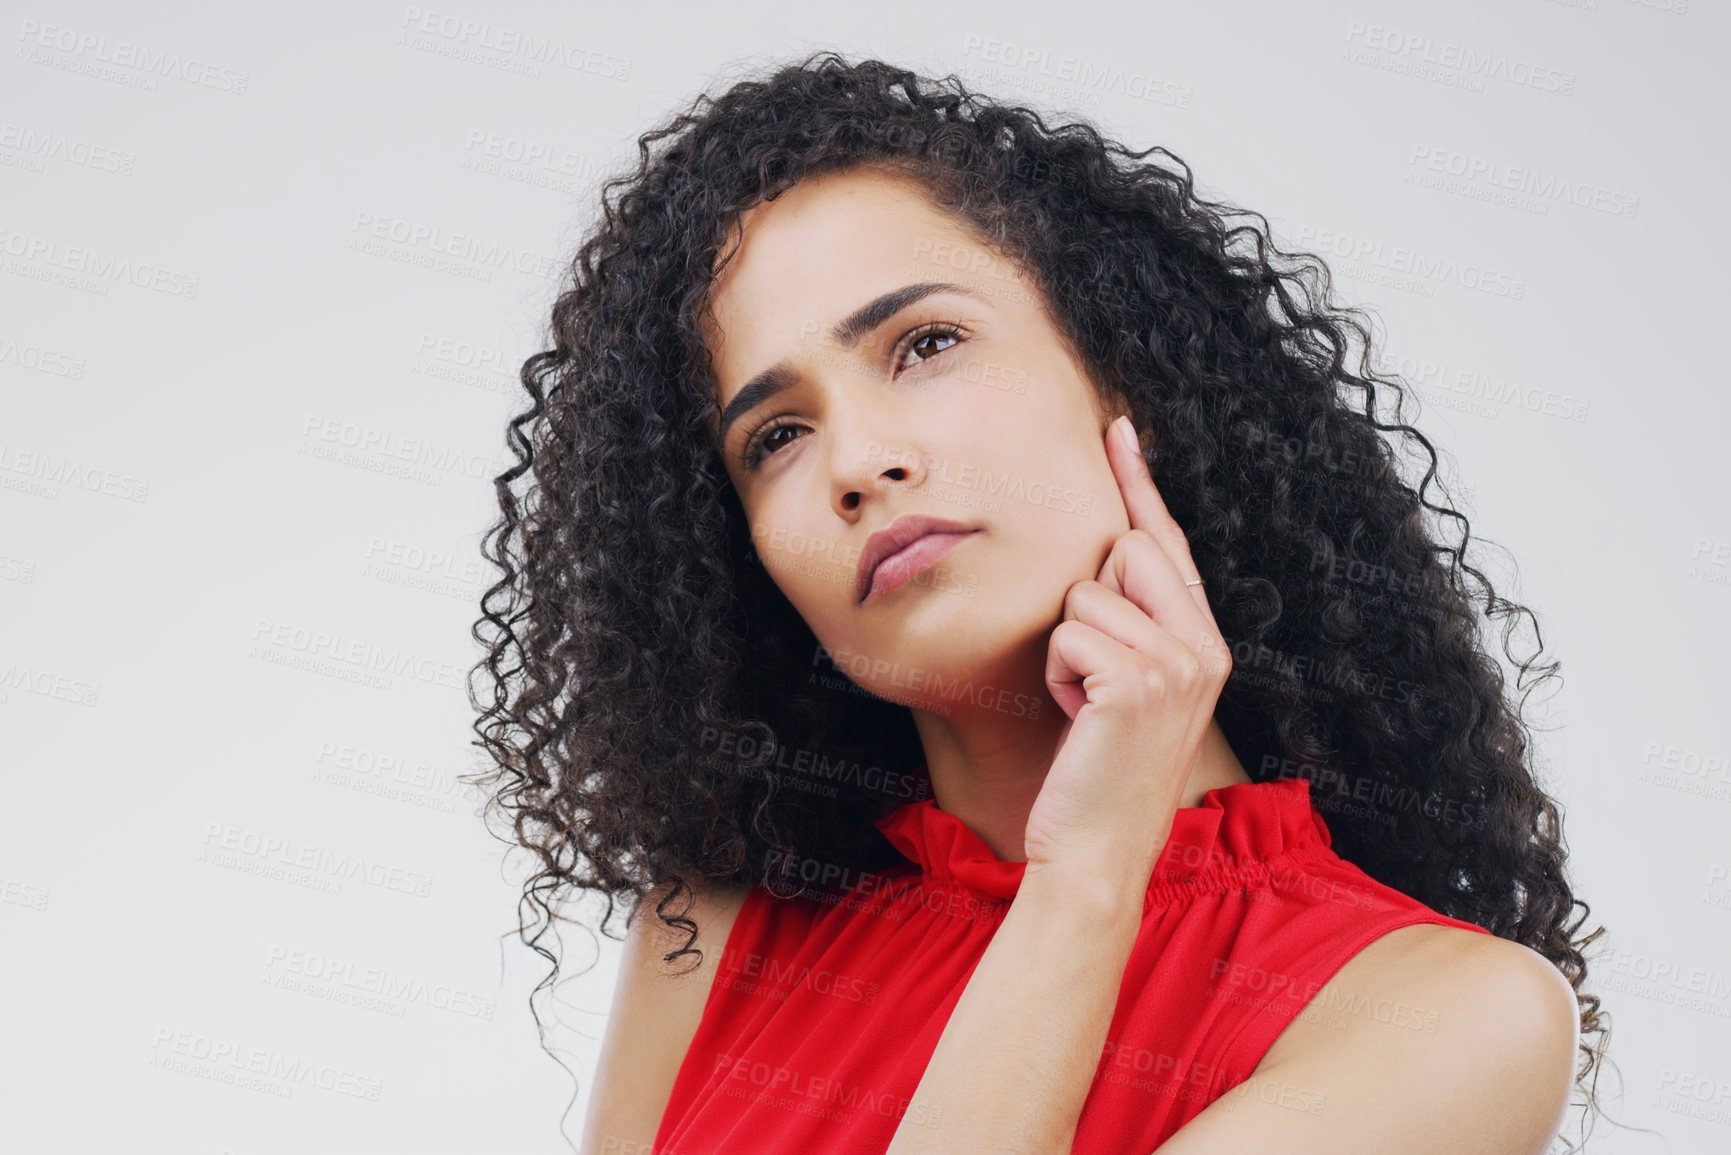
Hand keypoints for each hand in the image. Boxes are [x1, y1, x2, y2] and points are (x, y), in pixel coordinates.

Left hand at [1022, 415, 1232, 881]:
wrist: (1097, 850)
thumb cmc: (1097, 772)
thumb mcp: (1125, 689)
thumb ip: (1132, 624)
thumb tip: (1107, 549)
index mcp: (1207, 643)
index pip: (1168, 541)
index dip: (1138, 483)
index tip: (1115, 428)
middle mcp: (1206, 646)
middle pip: (1125, 548)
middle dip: (1087, 599)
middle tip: (1094, 676)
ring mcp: (1180, 663)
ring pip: (1085, 594)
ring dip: (1066, 649)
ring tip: (1087, 709)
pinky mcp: (1140, 682)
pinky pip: (1068, 634)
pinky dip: (1058, 675)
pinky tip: (1080, 721)